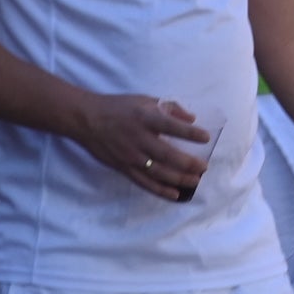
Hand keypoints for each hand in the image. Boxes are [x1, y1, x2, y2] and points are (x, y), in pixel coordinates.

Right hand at [73, 93, 210, 200]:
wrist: (87, 119)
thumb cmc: (119, 107)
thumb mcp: (145, 100)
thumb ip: (169, 107)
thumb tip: (191, 119)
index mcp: (146, 118)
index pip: (172, 127)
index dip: (190, 133)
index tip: (206, 137)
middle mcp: (139, 139)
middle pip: (167, 155)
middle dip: (188, 163)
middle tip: (204, 167)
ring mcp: (131, 156)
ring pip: (158, 172)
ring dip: (179, 179)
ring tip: (195, 181)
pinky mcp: (124, 168)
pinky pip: (145, 182)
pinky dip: (160, 190)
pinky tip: (175, 194)